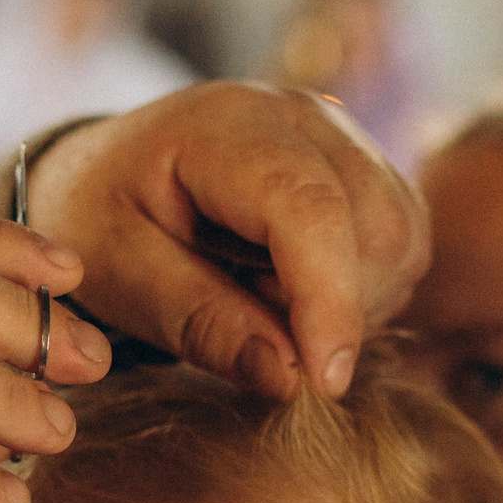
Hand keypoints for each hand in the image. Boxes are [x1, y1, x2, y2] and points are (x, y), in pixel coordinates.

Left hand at [22, 81, 426, 399]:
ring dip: (353, 302)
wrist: (101, 174)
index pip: (312, 209)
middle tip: (252, 328)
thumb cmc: (100, 221)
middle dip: (336, 309)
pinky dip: (362, 290)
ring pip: (401, 238)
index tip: (323, 386)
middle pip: (378, 226)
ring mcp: (340, 134)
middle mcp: (300, 115)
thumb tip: (291, 379)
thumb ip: (202, 324)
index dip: (329, 302)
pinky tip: (291, 292)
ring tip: (262, 303)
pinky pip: (400, 243)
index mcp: (226, 126)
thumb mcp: (122, 277)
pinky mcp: (363, 166)